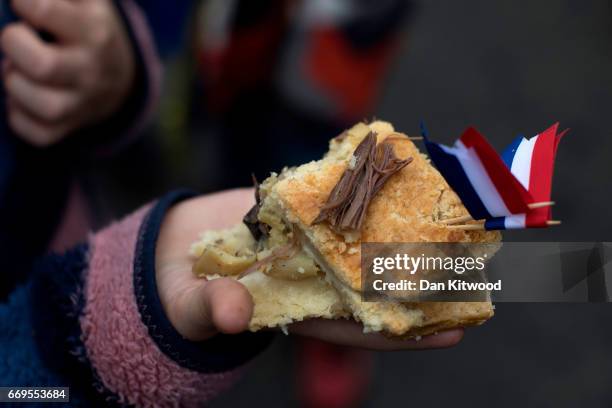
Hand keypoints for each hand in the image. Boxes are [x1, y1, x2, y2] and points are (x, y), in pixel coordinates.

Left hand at [0, 0, 134, 145]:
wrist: (120, 76)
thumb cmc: (86, 26)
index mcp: (93, 30)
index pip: (42, 10)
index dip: (21, 3)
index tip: (22, 5)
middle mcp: (90, 69)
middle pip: (43, 66)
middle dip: (14, 47)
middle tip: (15, 40)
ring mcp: (81, 103)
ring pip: (44, 106)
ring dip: (15, 85)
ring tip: (16, 70)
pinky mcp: (68, 127)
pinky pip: (38, 134)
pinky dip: (19, 117)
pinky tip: (21, 96)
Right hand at [156, 188, 463, 349]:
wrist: (178, 249)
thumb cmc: (187, 290)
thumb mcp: (193, 305)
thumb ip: (211, 309)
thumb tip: (228, 313)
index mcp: (303, 311)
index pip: (363, 325)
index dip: (406, 330)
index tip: (455, 331)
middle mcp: (318, 278)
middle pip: (379, 281)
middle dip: (425, 278)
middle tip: (478, 271)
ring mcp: (313, 243)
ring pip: (367, 237)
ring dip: (408, 226)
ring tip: (457, 216)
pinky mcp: (302, 210)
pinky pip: (340, 200)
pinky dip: (367, 186)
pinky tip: (401, 169)